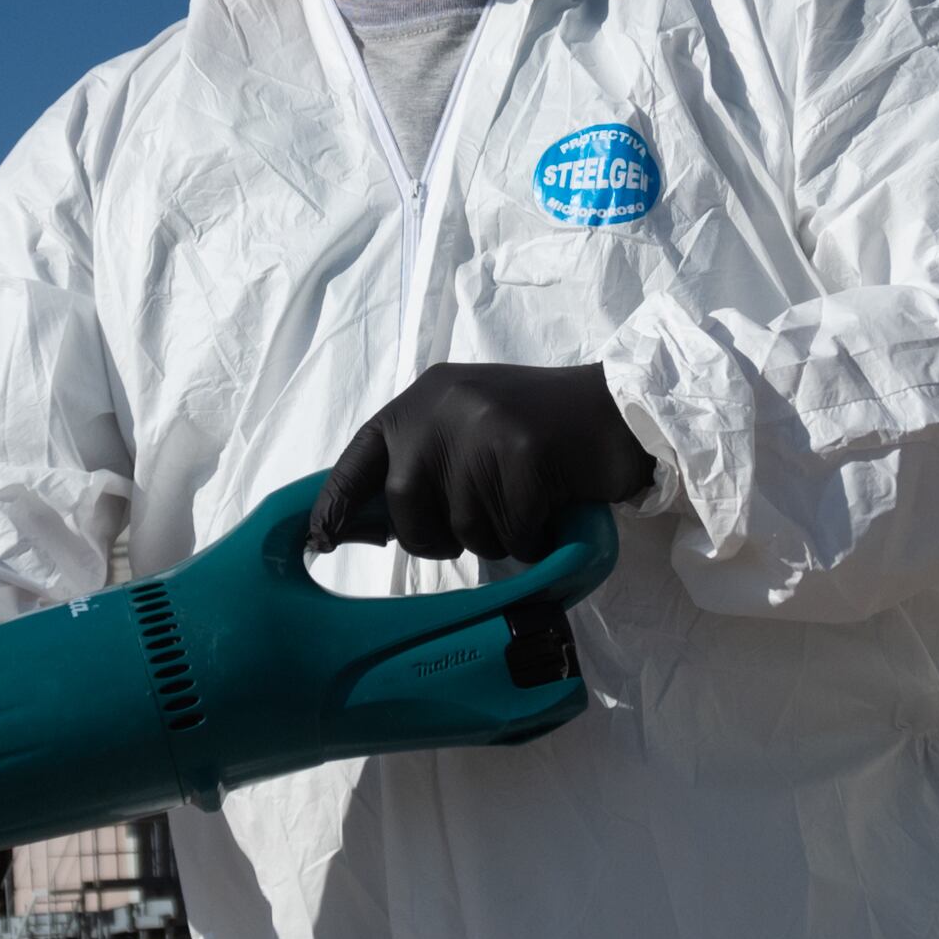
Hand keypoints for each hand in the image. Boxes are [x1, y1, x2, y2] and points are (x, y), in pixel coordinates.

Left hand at [309, 361, 653, 564]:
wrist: (619, 410)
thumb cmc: (538, 428)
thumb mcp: (464, 426)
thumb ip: (418, 463)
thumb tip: (357, 525)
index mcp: (422, 398)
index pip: (360, 456)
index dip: (337, 502)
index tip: (319, 539)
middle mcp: (443, 408)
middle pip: (406, 506)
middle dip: (434, 535)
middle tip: (474, 525)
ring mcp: (484, 430)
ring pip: (463, 529)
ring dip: (493, 536)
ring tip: (524, 503)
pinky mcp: (524, 459)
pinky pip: (511, 536)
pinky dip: (530, 539)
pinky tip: (549, 510)